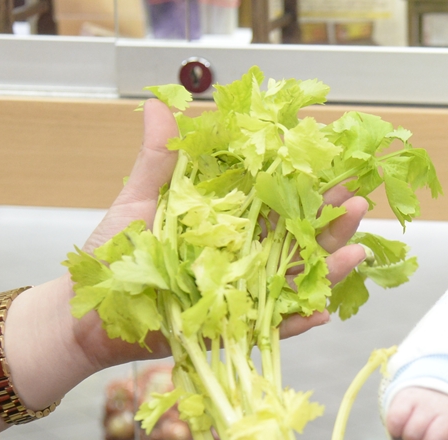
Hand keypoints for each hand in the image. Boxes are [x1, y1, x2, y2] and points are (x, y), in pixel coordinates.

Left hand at [69, 100, 368, 372]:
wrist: (88, 310)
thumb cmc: (115, 255)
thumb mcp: (139, 200)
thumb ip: (159, 158)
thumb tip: (157, 103)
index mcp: (232, 223)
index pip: (281, 200)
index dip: (310, 184)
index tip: (336, 162)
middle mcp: (247, 258)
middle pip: (302, 239)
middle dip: (334, 222)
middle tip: (359, 201)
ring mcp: (246, 295)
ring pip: (299, 281)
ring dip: (330, 268)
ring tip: (355, 250)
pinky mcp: (235, 329)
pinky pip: (275, 329)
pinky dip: (298, 322)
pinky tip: (321, 312)